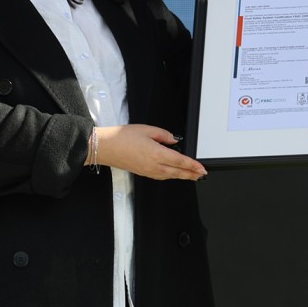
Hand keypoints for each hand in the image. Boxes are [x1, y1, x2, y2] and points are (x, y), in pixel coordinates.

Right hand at [91, 124, 206, 180]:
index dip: (193, 165)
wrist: (105, 147)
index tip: (202, 168)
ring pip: (170, 176)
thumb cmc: (122, 138)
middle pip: (177, 172)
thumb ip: (163, 135)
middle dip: (191, 174)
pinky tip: (174, 174)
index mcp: (156, 154)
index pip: (180, 161)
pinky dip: (171, 176)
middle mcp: (153, 166)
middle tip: (202, 175)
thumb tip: (174, 140)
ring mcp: (148, 171)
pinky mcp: (142, 172)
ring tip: (192, 176)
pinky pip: (161, 176)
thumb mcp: (146, 129)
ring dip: (182, 176)